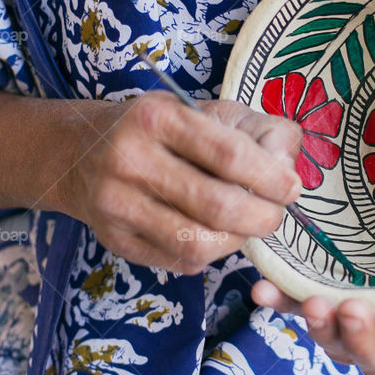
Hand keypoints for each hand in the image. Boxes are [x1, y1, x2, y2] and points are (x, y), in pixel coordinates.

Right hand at [65, 91, 301, 273]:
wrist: (83, 153)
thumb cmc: (164, 131)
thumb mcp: (210, 112)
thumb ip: (260, 131)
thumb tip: (287, 169)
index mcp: (159, 117)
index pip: (229, 155)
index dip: (270, 178)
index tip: (291, 189)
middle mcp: (130, 158)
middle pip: (216, 206)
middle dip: (261, 218)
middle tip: (274, 216)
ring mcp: (117, 203)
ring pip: (197, 243)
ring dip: (236, 242)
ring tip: (244, 227)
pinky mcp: (114, 239)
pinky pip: (177, 261)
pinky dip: (207, 254)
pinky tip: (210, 235)